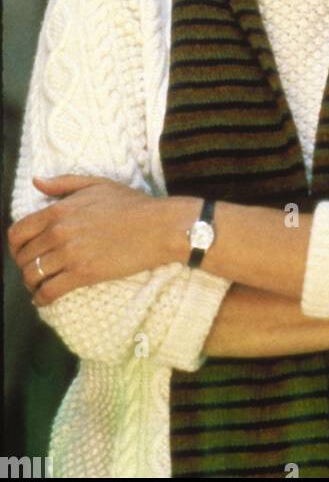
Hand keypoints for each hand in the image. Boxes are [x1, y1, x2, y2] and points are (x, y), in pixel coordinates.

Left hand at [7, 175, 169, 306]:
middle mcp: (59, 232)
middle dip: (25, 266)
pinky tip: (45, 298)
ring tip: (40, 285)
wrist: (158, 226)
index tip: (23, 252)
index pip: (18, 233)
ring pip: (32, 276)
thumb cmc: (132, 204)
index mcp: (59, 210)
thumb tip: (36, 182)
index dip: (16, 246)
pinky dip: (41, 299)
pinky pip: (48, 292)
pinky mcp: (83, 274)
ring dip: (32, 284)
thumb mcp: (97, 184)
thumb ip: (63, 183)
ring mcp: (70, 254)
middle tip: (36, 270)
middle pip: (23, 257)